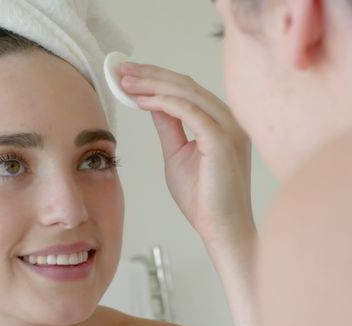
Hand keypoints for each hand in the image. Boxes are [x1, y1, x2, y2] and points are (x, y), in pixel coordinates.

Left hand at [119, 62, 255, 245]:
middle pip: (187, 85)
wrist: (222, 229)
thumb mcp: (177, 154)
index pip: (188, 90)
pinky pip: (189, 111)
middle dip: (151, 74)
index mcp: (222, 123)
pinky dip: (163, 102)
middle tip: (122, 70)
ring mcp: (229, 129)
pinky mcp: (222, 141)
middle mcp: (230, 121)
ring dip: (153, 84)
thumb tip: (152, 102)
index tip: (130, 74)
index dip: (157, 78)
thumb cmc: (204, 199)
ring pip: (187, 93)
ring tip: (126, 82)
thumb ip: (168, 126)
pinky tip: (142, 100)